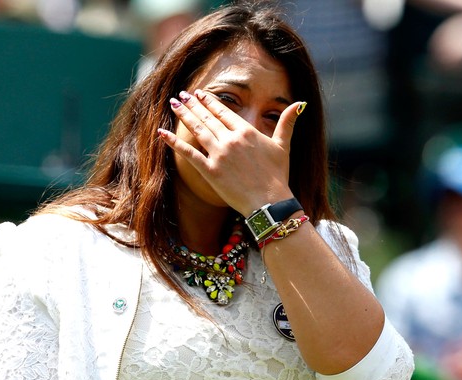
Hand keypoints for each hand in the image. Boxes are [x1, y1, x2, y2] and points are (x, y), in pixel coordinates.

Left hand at [158, 89, 303, 215]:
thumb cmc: (278, 176)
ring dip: (184, 116)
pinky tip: (162, 133)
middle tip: (180, 95)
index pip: (224, 112)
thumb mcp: (283, 146)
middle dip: (192, 105)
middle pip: (208, 118)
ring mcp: (219, 155)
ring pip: (198, 130)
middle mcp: (231, 139)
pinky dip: (174, 143)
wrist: (270, 202)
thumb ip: (287, 123)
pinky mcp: (210, 171)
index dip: (210, 102)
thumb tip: (299, 104)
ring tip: (174, 104)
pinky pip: (189, 154)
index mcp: (246, 131)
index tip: (199, 94)